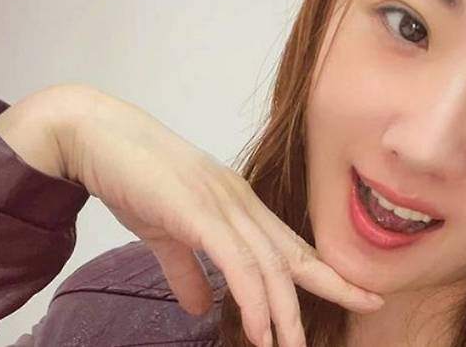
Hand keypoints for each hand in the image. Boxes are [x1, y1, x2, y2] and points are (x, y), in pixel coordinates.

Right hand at [9, 84, 383, 346]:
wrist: (99, 137)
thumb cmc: (135, 180)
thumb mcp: (166, 234)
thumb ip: (188, 270)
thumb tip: (202, 306)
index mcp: (239, 207)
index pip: (291, 245)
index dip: (327, 269)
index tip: (359, 290)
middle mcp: (242, 204)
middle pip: (293, 254)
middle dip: (334, 283)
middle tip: (367, 307)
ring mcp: (222, 206)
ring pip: (269, 264)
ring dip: (284, 311)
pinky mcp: (198, 211)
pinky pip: (235, 262)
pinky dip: (251, 298)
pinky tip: (259, 329)